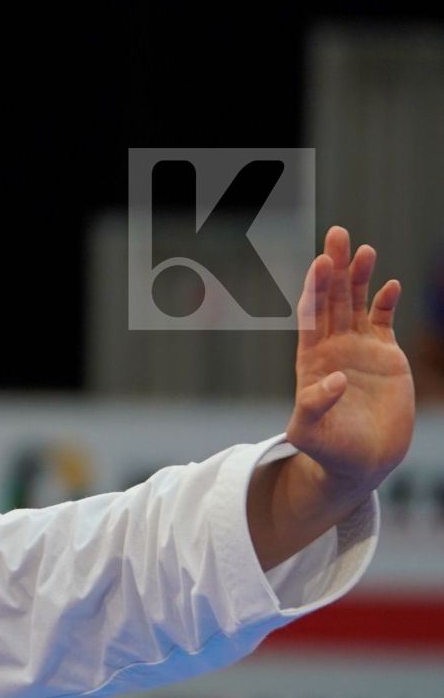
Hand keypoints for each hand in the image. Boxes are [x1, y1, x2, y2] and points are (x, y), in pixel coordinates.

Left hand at [288, 224, 415, 495]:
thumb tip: (333, 378)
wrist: (362, 463)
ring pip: (358, 305)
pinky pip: (384, 321)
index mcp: (311, 362)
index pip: (311, 317)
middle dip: (336, 268)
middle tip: (338, 234)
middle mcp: (333, 349)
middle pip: (333, 300)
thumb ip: (313, 406)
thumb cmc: (329, 451)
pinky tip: (389, 284)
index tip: (320, 262)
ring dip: (360, 277)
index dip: (315, 290)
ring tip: (364, 250)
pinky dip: (386, 303)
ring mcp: (359, 350)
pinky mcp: (385, 356)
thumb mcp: (309, 433)